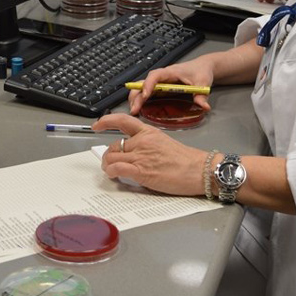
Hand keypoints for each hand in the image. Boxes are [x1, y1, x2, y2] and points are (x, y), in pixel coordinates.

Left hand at [92, 113, 206, 194]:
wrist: (198, 170)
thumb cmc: (185, 160)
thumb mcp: (163, 142)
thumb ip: (146, 144)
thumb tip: (132, 151)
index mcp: (148, 132)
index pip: (122, 120)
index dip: (106, 121)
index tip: (96, 124)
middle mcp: (142, 142)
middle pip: (114, 145)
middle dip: (109, 155)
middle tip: (111, 161)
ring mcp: (141, 156)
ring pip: (111, 158)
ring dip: (108, 165)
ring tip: (112, 170)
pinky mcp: (141, 171)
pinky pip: (117, 168)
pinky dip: (111, 172)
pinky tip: (114, 175)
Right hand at [128, 58, 214, 115]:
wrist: (202, 67)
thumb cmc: (200, 71)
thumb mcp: (203, 83)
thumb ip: (202, 95)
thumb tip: (204, 107)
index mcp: (170, 72)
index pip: (155, 76)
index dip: (148, 85)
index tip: (145, 95)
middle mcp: (162, 77)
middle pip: (143, 82)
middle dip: (136, 95)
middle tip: (134, 109)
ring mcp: (160, 82)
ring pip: (142, 87)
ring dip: (136, 98)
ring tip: (133, 111)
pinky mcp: (160, 88)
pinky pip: (147, 92)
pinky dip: (141, 100)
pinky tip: (139, 109)